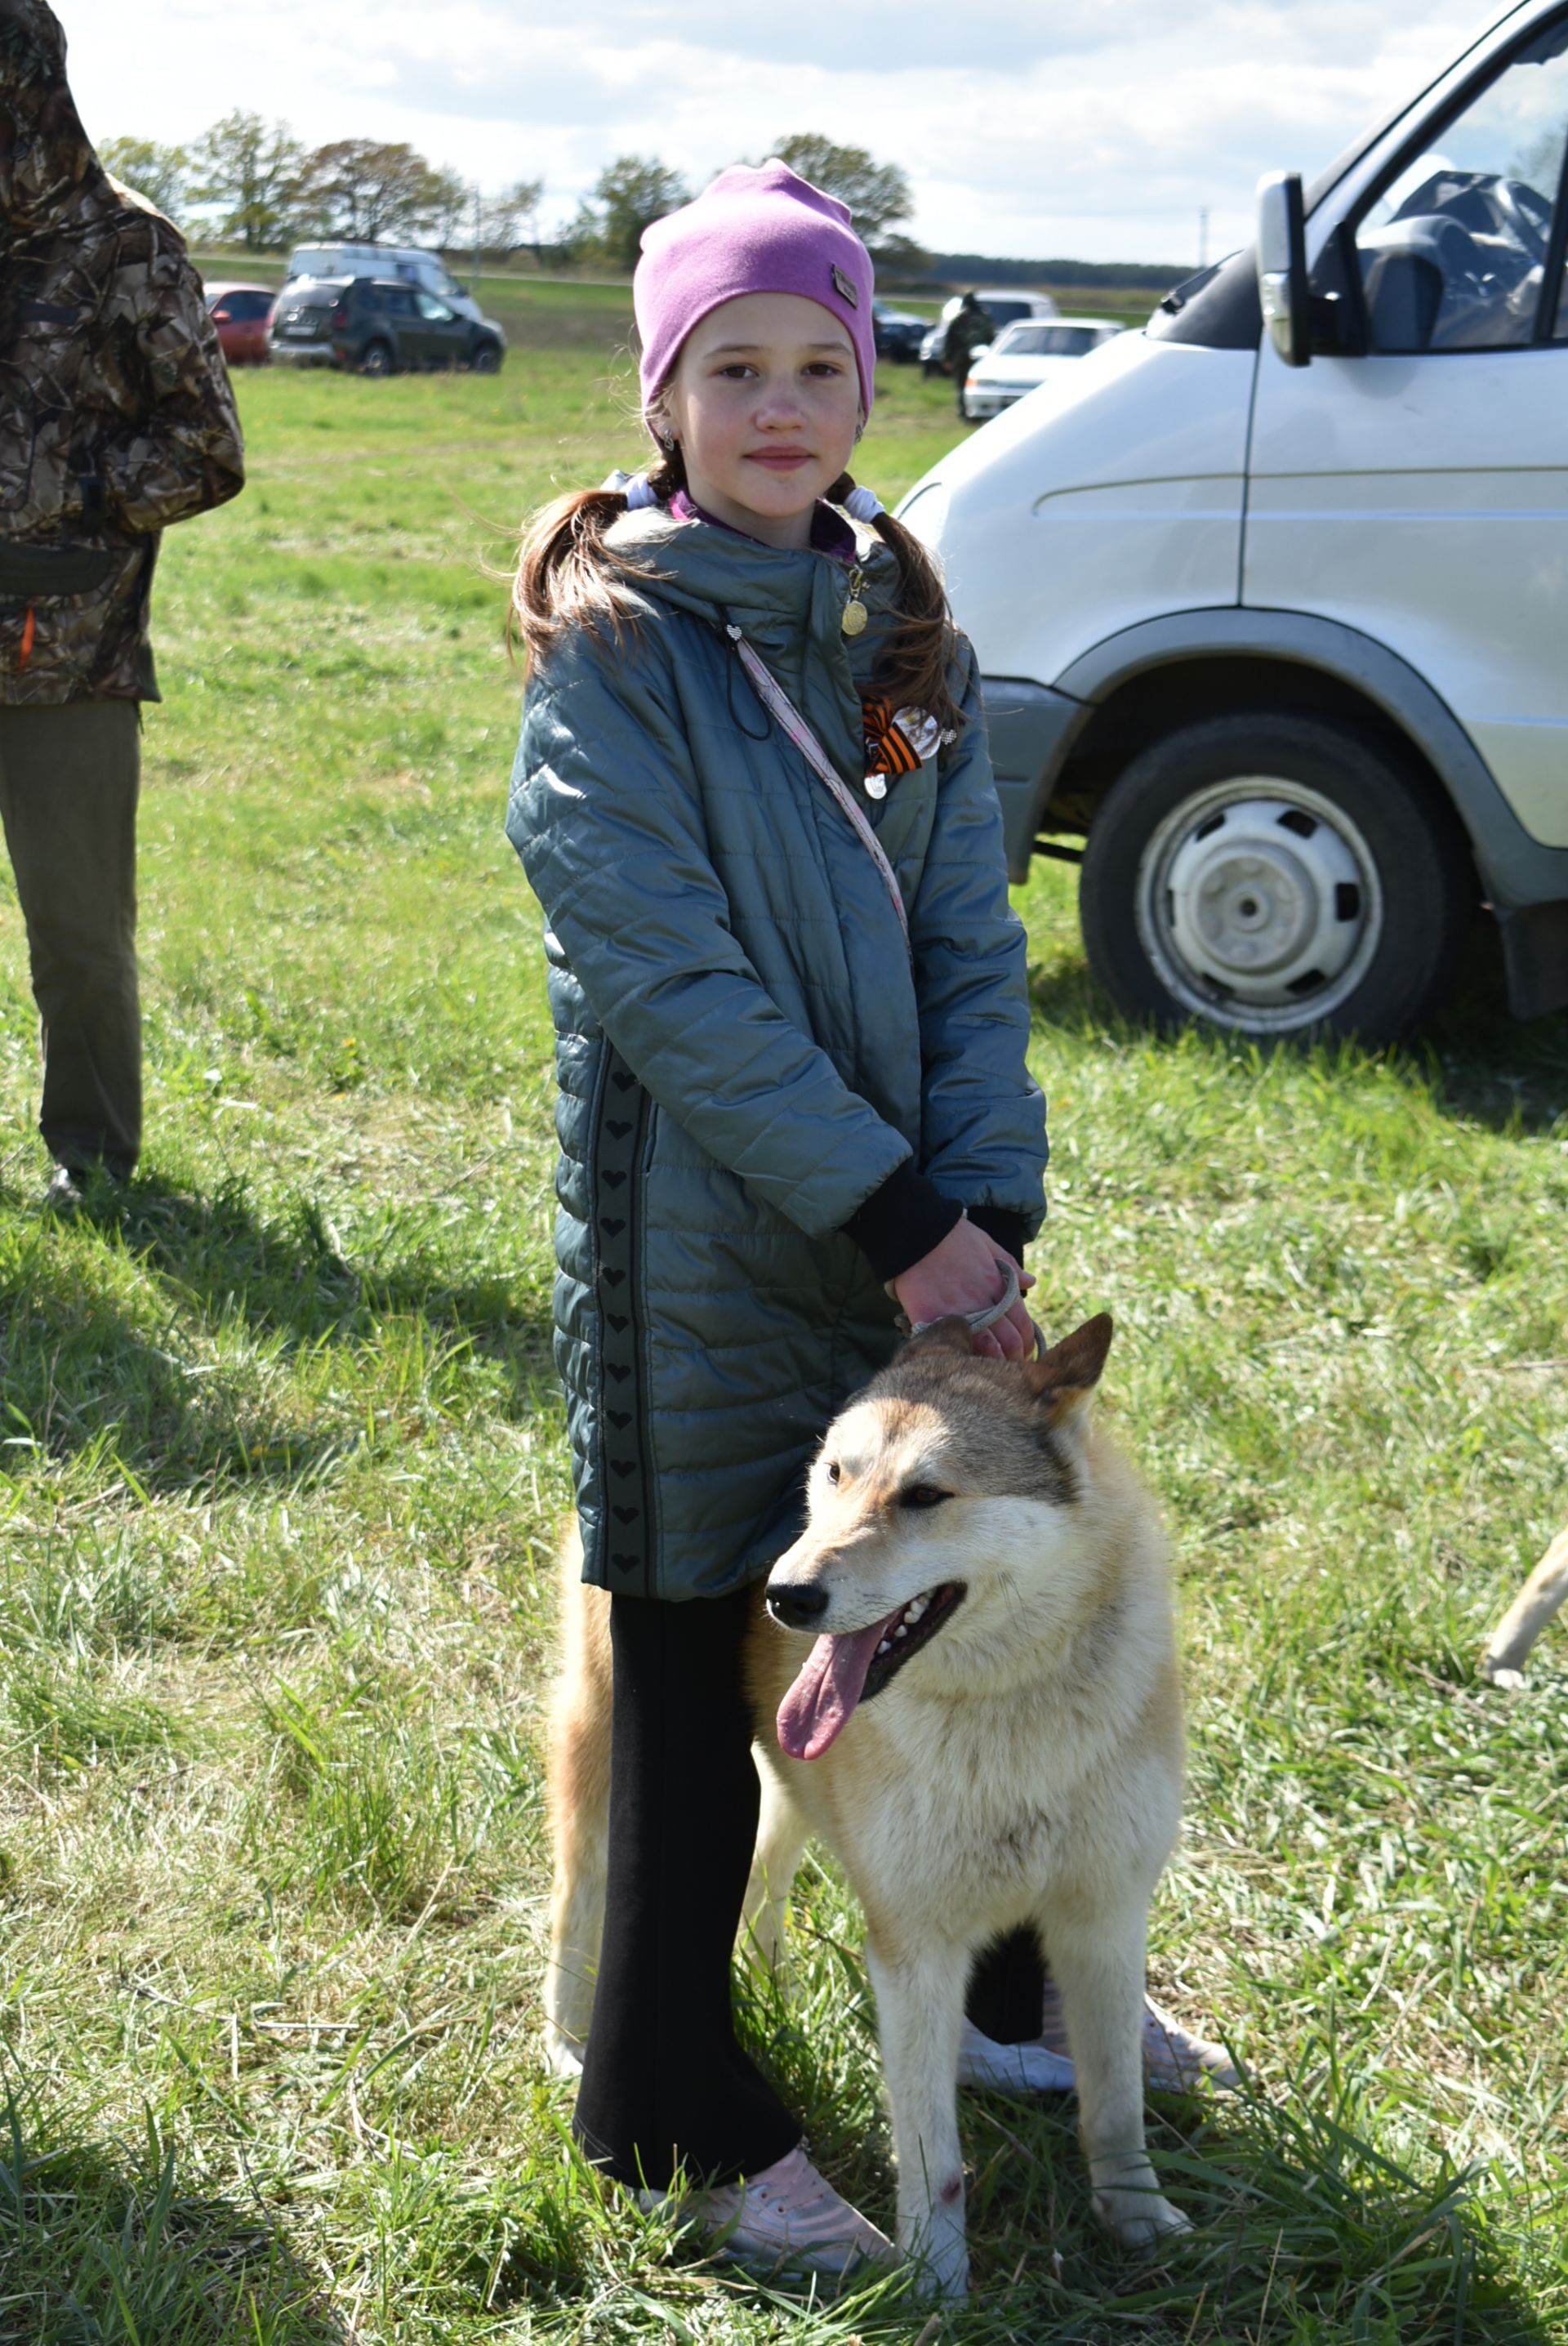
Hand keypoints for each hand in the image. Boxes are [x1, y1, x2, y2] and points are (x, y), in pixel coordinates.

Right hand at [891, 1216, 1036, 1360]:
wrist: (918, 1232)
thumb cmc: (954, 1235)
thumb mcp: (989, 1245)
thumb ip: (1011, 1268)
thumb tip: (1031, 1282)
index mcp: (999, 1288)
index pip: (1024, 1326)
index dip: (1026, 1344)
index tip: (1021, 1352)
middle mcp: (984, 1304)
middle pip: (1010, 1343)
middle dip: (1014, 1359)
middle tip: (1008, 1369)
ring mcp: (960, 1313)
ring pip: (986, 1350)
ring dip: (991, 1363)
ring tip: (988, 1371)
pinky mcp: (933, 1319)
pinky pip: (951, 1345)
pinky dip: (959, 1356)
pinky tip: (960, 1363)